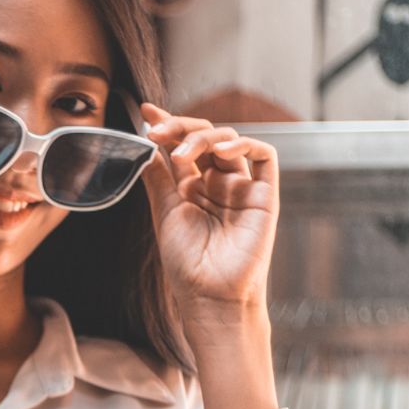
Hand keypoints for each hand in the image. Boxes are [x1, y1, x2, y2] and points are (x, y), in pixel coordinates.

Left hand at [136, 105, 279, 311]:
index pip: (182, 146)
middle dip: (180, 128)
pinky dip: (244, 145)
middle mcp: (218, 183)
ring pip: (229, 141)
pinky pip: (264, 156)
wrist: (210, 295)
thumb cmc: (187, 263)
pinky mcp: (264, 195)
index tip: (146, 113)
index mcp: (193, 187)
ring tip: (180, 154)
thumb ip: (158, 177)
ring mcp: (241, 187)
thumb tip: (144, 145)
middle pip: (204, 138)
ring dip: (202, 138)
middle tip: (156, 132)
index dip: (168, 126)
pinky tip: (221, 151)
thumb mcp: (165, 212)